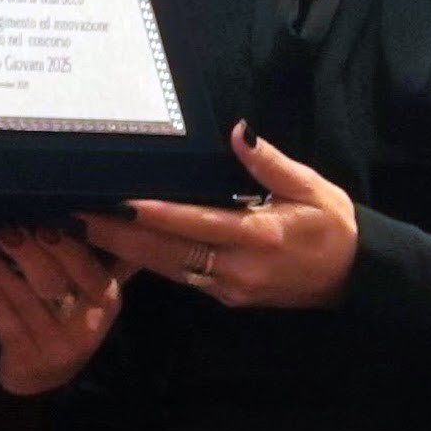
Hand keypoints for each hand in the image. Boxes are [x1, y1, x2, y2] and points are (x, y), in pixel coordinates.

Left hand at [0, 226, 127, 395]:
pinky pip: (6, 326)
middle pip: (53, 283)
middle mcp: (86, 325)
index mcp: (105, 298)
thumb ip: (88, 253)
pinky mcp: (27, 360)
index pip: (87, 269)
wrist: (43, 375)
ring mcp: (56, 347)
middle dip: (26, 252)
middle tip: (3, 228)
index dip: (64, 246)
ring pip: (24, 301)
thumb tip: (92, 205)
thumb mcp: (85, 288)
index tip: (42, 223)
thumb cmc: (63, 315)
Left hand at [91, 123, 357, 310]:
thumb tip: (237, 132)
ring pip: (167, 269)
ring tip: (85, 230)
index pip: (194, 222)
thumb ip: (270, 163)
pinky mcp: (227, 298)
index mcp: (260, 236)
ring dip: (125, 252)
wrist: (356, 277)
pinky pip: (181, 277)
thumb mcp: (312, 187)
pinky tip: (122, 248)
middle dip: (119, 236)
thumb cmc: (335, 227)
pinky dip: (149, 262)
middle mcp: (239, 267)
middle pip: (166, 252)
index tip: (116, 201)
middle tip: (74, 216)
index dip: (152, 213)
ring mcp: (230, 288)